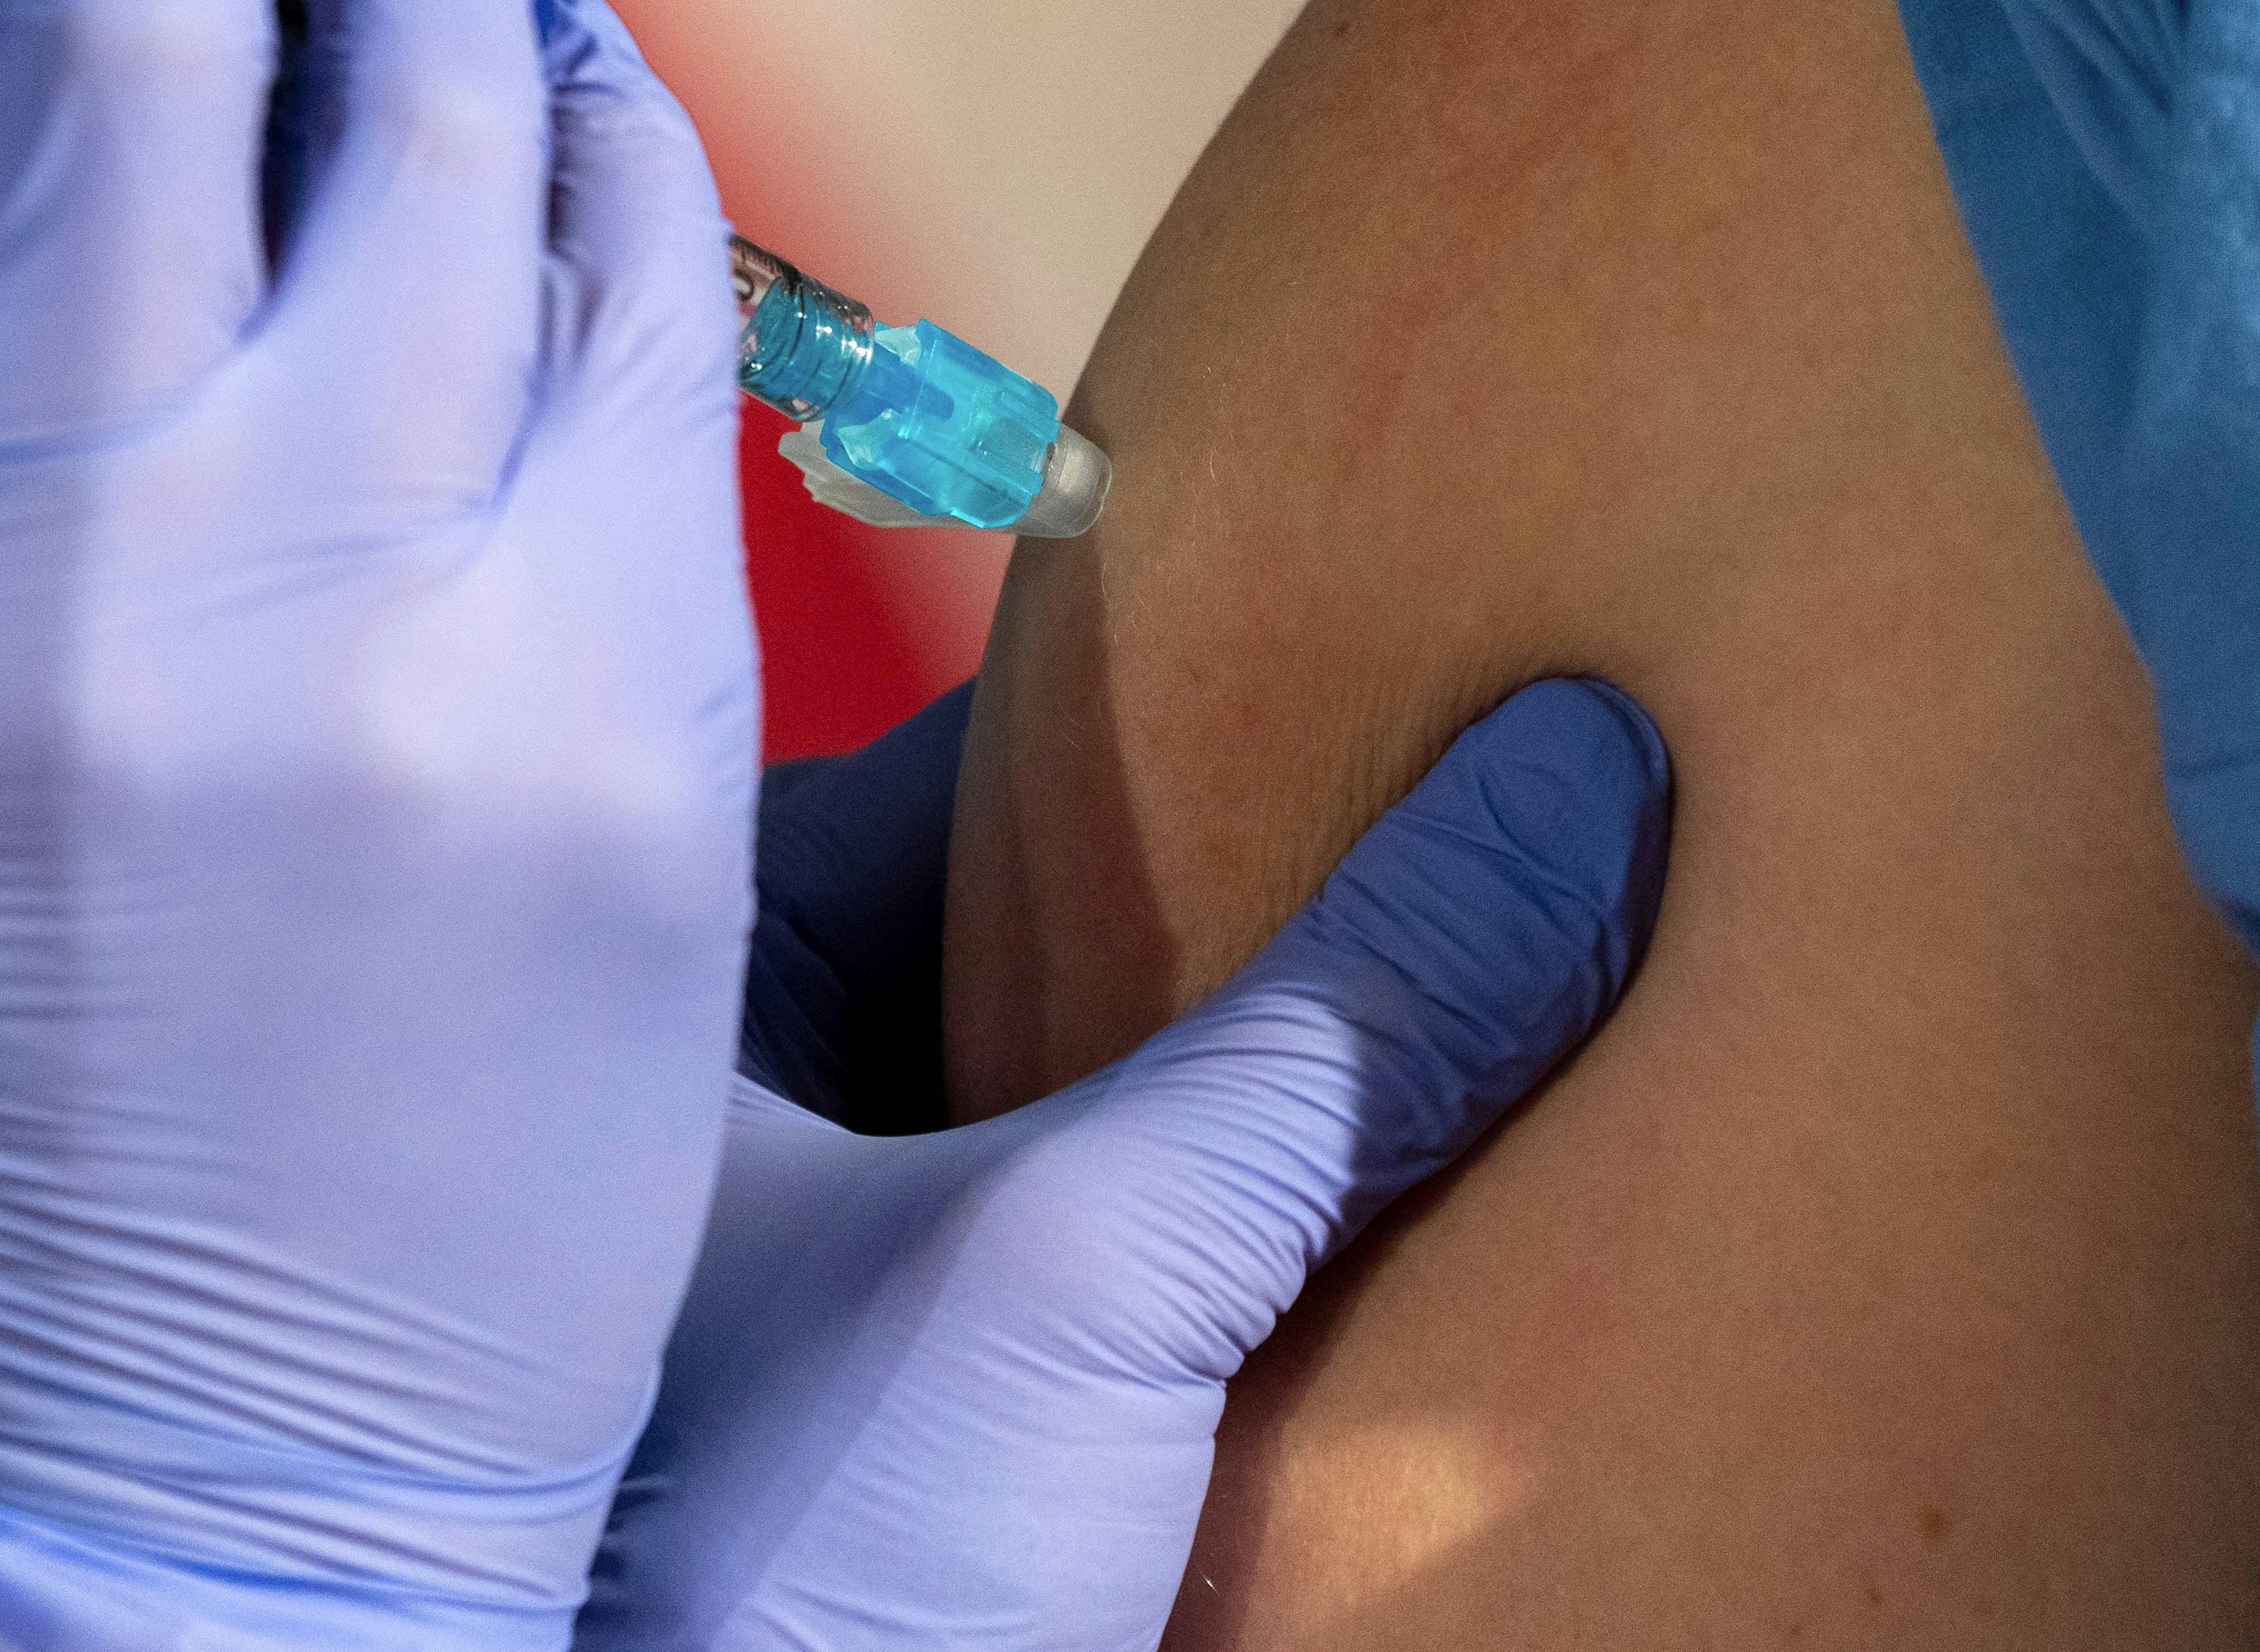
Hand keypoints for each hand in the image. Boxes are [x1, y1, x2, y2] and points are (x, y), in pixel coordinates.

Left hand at [586, 679, 1668, 1650]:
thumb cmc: (777, 1572)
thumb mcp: (1092, 1271)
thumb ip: (1338, 1038)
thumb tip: (1582, 776)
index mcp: (677, 1023)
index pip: (943, 797)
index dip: (1155, 750)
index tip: (1351, 695)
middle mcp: (728, 1143)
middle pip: (1025, 965)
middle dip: (1219, 938)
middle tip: (1442, 853)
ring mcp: (818, 1302)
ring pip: (1068, 1135)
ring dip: (1230, 1109)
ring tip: (1457, 1018)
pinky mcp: (905, 1453)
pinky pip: (1088, 1286)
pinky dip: (1211, 1252)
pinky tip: (1366, 1231)